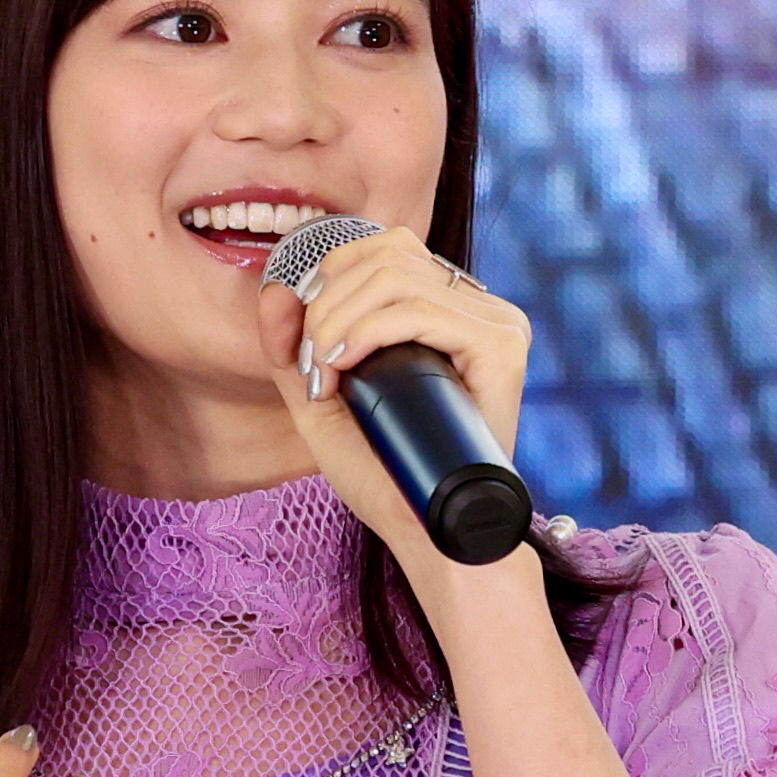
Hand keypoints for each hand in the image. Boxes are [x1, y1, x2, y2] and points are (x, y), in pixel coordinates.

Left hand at [261, 228, 535, 587]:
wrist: (425, 529)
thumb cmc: (384, 472)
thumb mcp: (322, 400)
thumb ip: (293, 345)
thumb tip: (274, 288)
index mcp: (445, 307)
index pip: (383, 248)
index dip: (329, 276)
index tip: (304, 341)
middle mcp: (476, 306)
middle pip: (385, 254)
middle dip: (326, 304)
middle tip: (311, 364)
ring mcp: (496, 322)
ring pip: (396, 276)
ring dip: (338, 320)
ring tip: (326, 371)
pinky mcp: (502, 346)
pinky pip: (421, 309)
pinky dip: (368, 331)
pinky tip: (346, 365)